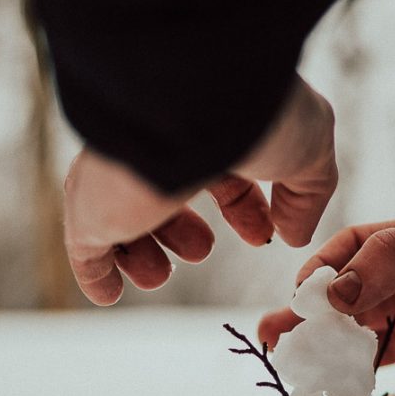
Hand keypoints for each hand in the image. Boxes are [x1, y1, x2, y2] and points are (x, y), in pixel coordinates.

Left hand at [62, 75, 337, 304]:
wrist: (194, 102)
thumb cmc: (258, 117)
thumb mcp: (309, 156)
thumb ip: (306, 197)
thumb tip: (292, 235)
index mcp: (210, 126)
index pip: (222, 171)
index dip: (243, 208)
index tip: (261, 235)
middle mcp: (161, 145)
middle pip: (168, 196)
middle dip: (186, 232)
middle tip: (201, 251)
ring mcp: (122, 175)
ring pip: (123, 223)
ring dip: (145, 257)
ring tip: (159, 275)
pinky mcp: (91, 205)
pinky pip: (85, 247)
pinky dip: (97, 274)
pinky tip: (108, 294)